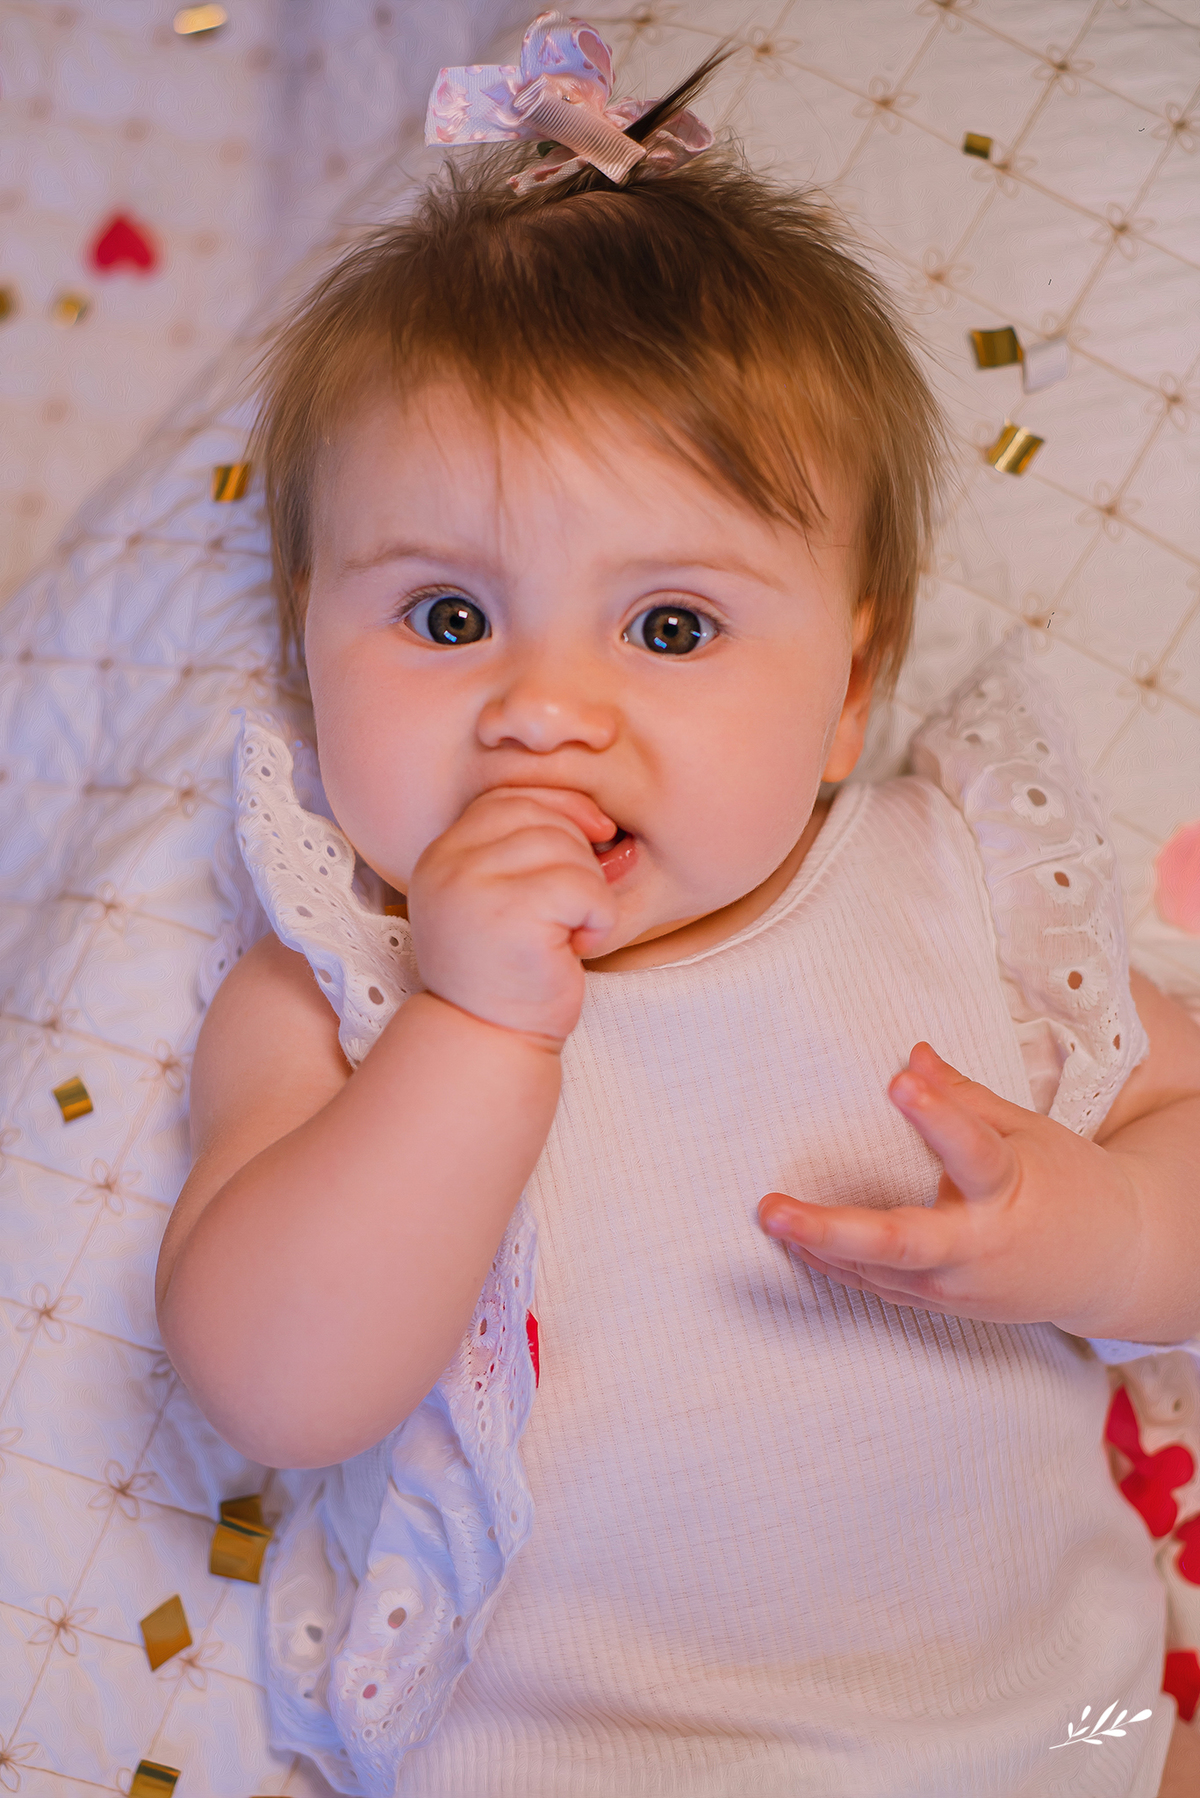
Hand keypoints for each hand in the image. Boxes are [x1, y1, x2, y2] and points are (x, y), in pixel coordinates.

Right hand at [408, 786, 618, 1044]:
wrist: (489, 1042)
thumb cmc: (509, 973)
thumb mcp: (503, 898)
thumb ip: (525, 849)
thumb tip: (596, 813)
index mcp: (442, 854)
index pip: (509, 796)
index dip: (560, 809)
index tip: (593, 841)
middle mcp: (447, 864)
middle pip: (541, 816)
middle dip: (578, 857)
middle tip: (572, 911)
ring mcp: (472, 887)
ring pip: (567, 848)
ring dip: (591, 892)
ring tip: (572, 930)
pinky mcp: (509, 916)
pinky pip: (584, 887)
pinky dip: (600, 916)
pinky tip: (580, 946)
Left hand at [757, 1042, 1141, 1335]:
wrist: (1109, 1266)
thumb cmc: (1065, 1186)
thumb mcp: (1026, 1132)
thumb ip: (964, 1098)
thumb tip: (912, 1055)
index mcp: (1009, 1190)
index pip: (972, 1152)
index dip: (939, 1118)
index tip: (899, 1081)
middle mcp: (979, 1246)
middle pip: (901, 1243)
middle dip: (831, 1229)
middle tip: (772, 1209)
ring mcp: (958, 1287)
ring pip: (879, 1270)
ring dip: (820, 1246)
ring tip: (770, 1216)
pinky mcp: (943, 1305)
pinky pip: (881, 1285)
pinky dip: (837, 1264)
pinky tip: (797, 1241)